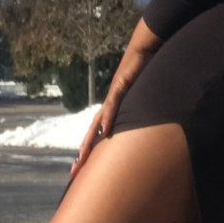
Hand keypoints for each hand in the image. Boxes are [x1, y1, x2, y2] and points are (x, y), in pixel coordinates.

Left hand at [69, 20, 162, 178]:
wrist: (143, 50)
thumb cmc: (145, 72)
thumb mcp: (143, 99)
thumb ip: (141, 112)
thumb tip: (149, 128)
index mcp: (113, 109)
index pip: (98, 133)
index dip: (90, 149)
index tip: (82, 166)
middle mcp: (109, 105)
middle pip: (91, 132)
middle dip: (83, 152)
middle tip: (73, 172)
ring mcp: (113, 96)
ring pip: (97, 122)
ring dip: (89, 140)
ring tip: (82, 157)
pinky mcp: (120, 87)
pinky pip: (113, 106)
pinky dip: (108, 119)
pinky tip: (104, 131)